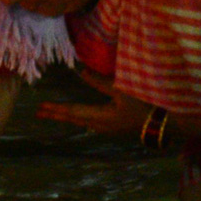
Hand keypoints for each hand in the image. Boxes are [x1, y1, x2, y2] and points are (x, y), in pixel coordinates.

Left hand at [35, 69, 151, 137]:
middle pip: (73, 118)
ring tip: (53, 113)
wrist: (161, 124)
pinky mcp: (112, 127)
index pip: (73, 111)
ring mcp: (106, 129)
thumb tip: (81, 72)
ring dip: (66, 116)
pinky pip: (89, 123)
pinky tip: (76, 116)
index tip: (41, 107)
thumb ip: (100, 82)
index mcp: (100, 117)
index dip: (56, 109)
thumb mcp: (122, 91)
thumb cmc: (144, 105)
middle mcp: (100, 126)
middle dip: (56, 114)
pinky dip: (77, 118)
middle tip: (38, 112)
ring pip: (80, 122)